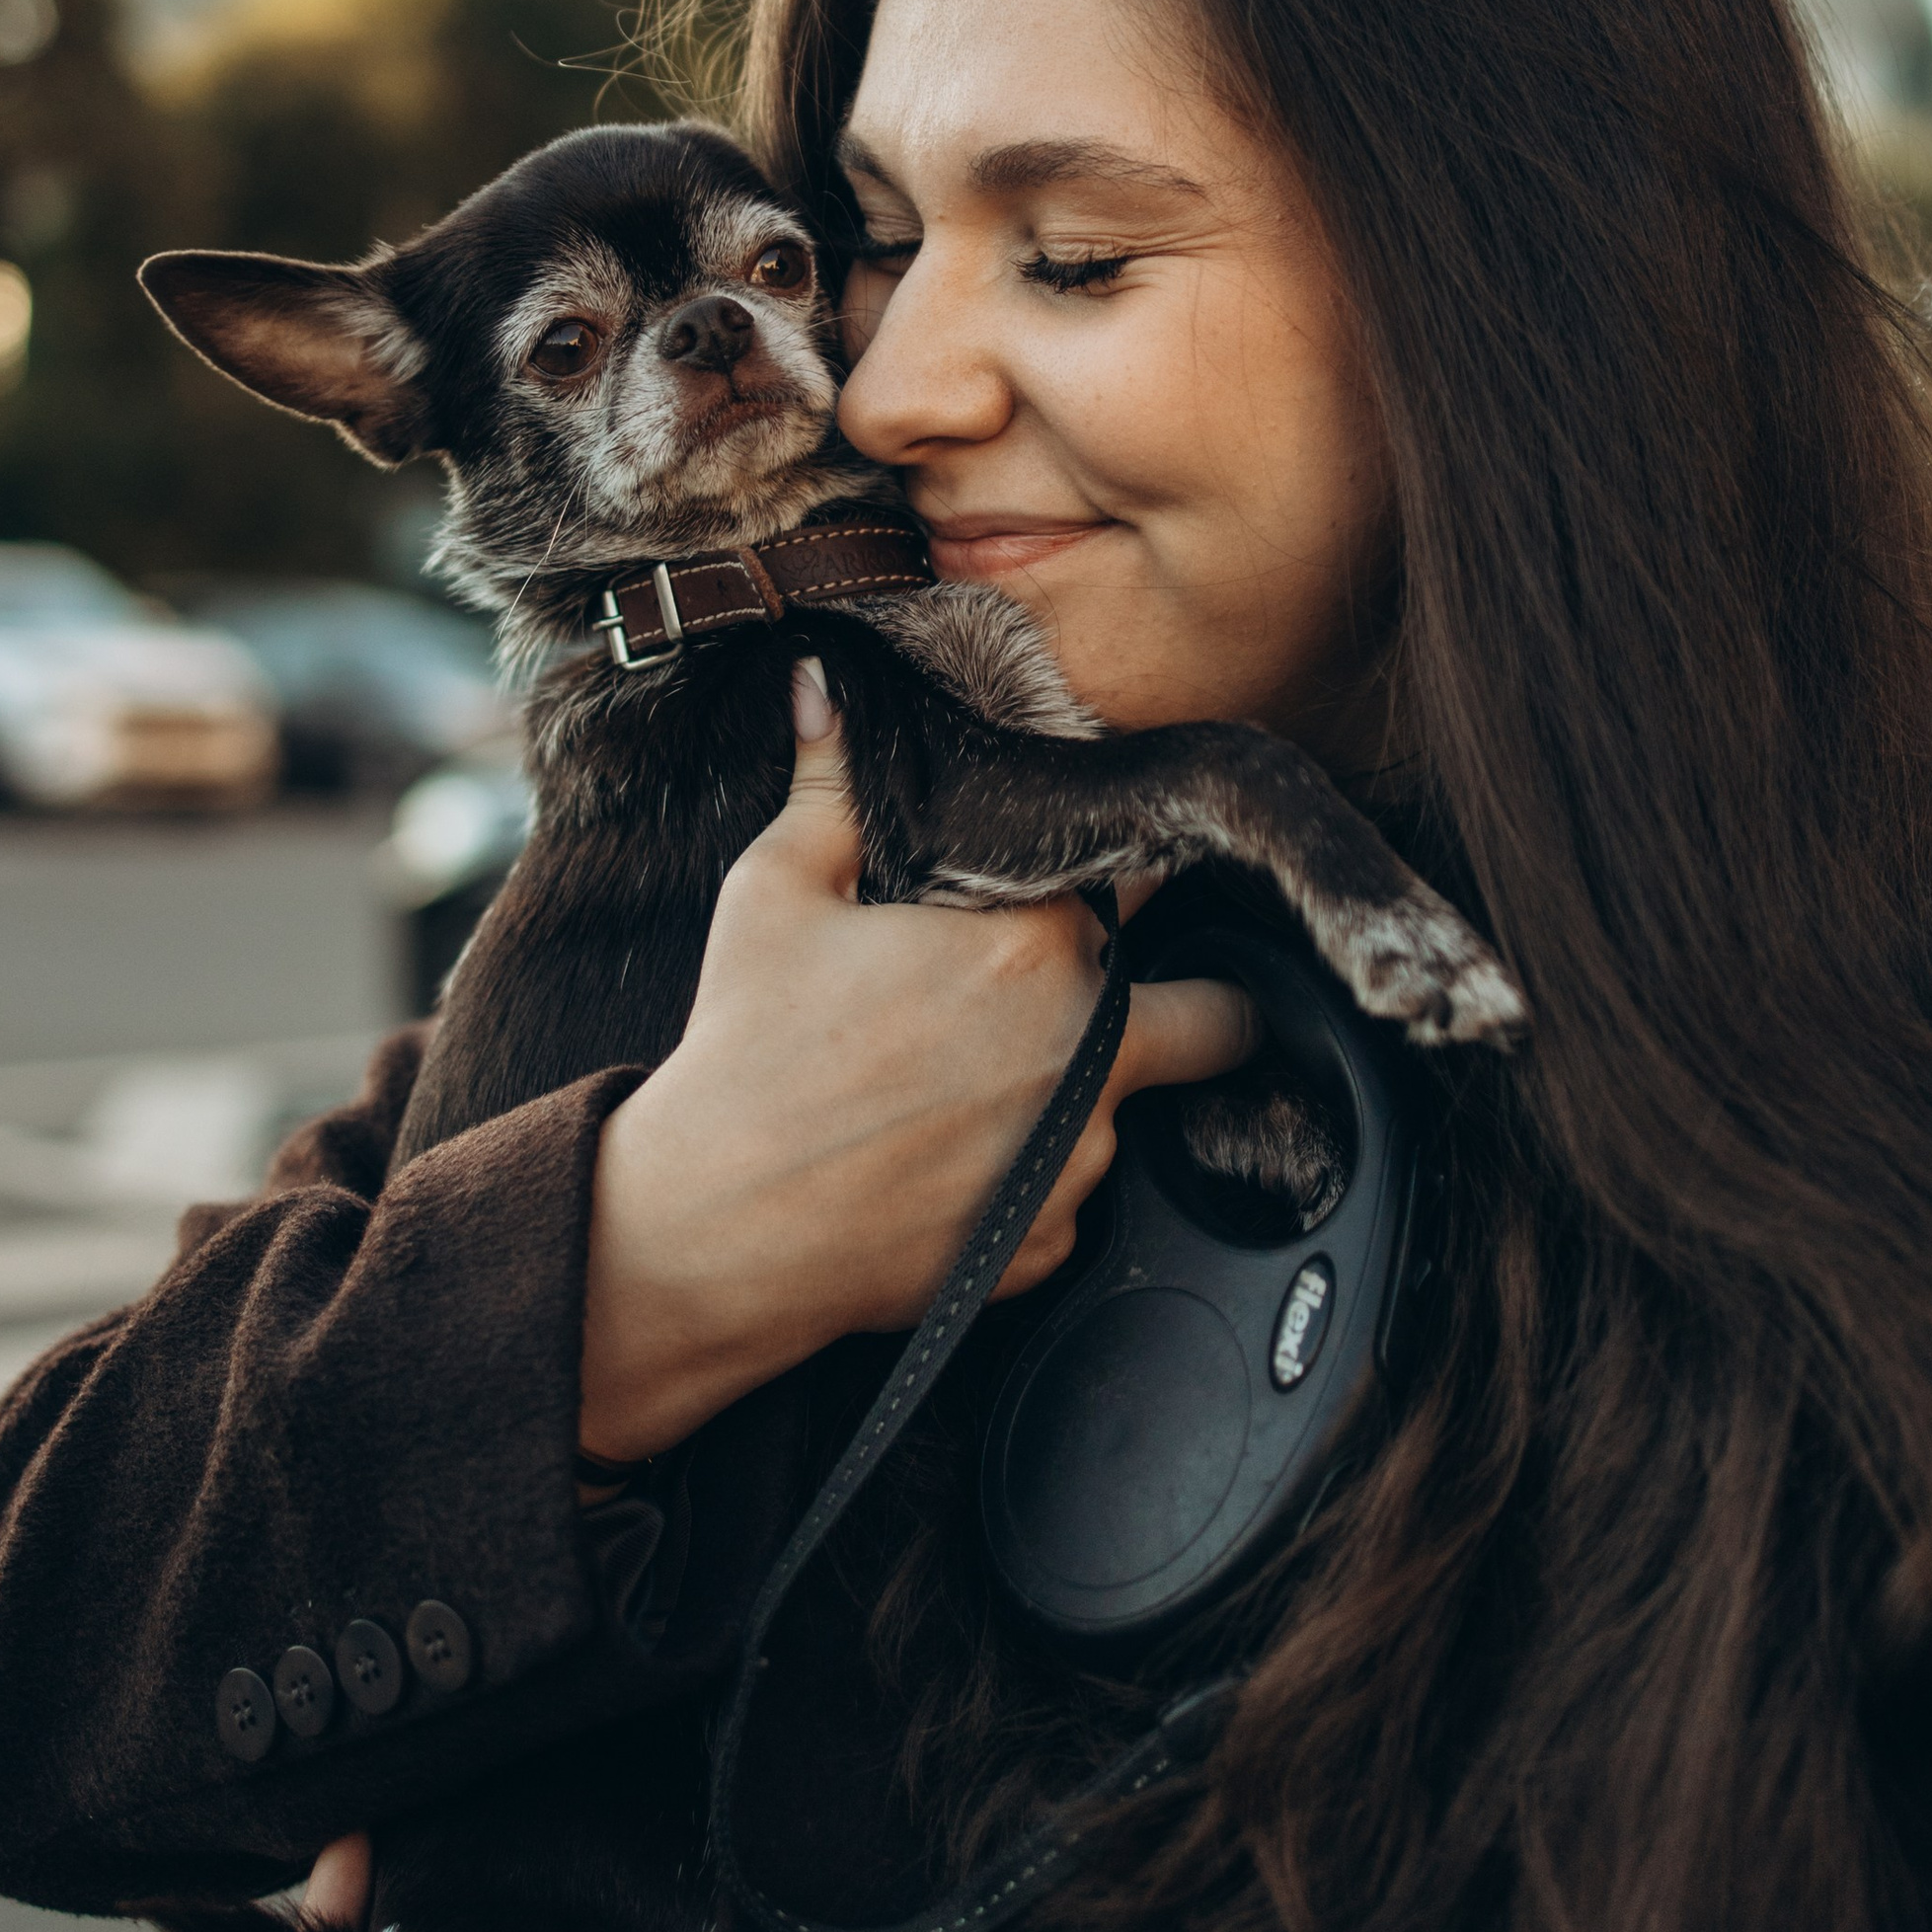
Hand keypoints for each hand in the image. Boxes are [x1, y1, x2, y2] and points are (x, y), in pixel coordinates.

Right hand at [580, 657, 1260, 1457]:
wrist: (712, 1226)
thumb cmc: (744, 1053)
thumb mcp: (775, 893)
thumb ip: (826, 783)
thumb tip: (823, 687)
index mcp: (1034, 949)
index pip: (1153, 882)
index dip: (1140, 874)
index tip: (1123, 879)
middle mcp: (1084, 1053)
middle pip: (1219, 1018)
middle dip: (1193, 1005)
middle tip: (1116, 1001)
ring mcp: (1076, 1160)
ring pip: (1131, 1112)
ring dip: (1083, 1095)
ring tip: (976, 1090)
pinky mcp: (1051, 1245)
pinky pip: (1070, 1198)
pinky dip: (1032, 1181)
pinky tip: (951, 1163)